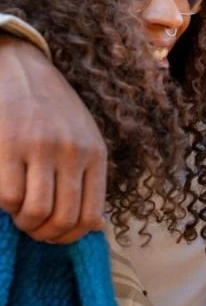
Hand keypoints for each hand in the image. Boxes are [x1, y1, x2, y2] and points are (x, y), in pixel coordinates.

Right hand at [0, 35, 106, 242]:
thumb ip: (89, 174)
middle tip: (33, 228)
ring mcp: (41, 148)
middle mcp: (73, 152)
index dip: (71, 237)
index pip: (91, 216)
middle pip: (63, 220)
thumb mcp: (85, 136)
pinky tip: (7, 195)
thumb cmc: (55, 110)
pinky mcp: (9, 145)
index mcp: (96, 153)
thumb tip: (93, 225)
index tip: (56, 235)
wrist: (24, 68)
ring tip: (19, 214)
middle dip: (45, 234)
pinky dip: (6, 206)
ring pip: (36, 213)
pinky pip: (8, 196)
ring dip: (24, 223)